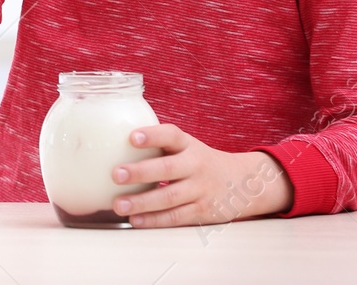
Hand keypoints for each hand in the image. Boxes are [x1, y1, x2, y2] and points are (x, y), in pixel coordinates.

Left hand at [110, 124, 292, 227]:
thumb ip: (161, 145)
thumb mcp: (188, 147)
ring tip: (119, 205)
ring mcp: (200, 190)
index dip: (153, 135)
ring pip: (169, 197)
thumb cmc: (200, 162)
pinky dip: (155, 220)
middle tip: (116, 174)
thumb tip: (114, 143)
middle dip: (140, 172)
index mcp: (189, 145)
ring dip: (142, 202)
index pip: (171, 135)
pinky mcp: (202, 212)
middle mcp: (196, 165)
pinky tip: (135, 220)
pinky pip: (176, 217)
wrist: (243, 182)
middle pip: (168, 168)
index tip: (132, 137)